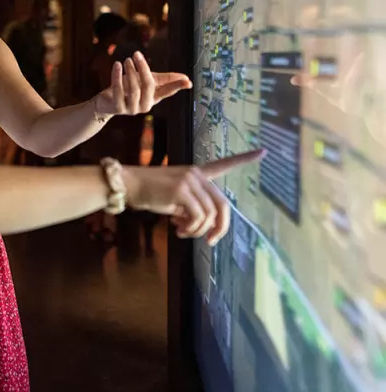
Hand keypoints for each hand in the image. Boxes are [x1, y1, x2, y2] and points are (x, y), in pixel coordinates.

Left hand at [96, 52, 191, 116]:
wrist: (107, 102)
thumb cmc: (128, 88)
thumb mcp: (145, 81)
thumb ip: (162, 78)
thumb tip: (183, 77)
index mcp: (154, 98)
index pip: (168, 91)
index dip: (177, 86)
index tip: (188, 81)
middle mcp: (145, 105)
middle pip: (149, 86)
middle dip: (143, 68)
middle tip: (136, 54)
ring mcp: (132, 109)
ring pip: (134, 88)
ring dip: (130, 71)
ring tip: (127, 60)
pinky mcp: (118, 108)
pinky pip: (118, 91)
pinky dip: (117, 76)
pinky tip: (117, 65)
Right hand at [124, 150, 265, 246]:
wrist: (128, 185)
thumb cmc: (149, 192)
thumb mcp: (174, 198)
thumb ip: (191, 207)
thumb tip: (201, 226)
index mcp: (197, 173)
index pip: (224, 164)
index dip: (244, 159)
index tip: (263, 151)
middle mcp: (196, 174)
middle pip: (223, 204)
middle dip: (221, 227)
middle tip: (211, 241)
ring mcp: (190, 181)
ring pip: (209, 215)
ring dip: (198, 231)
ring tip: (182, 231)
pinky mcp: (181, 191)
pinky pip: (198, 217)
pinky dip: (190, 229)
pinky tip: (176, 228)